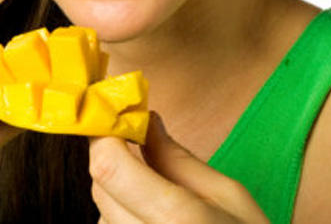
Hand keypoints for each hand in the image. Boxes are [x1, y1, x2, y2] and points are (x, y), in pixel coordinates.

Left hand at [90, 112, 268, 222]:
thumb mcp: (230, 197)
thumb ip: (180, 159)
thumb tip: (146, 121)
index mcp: (175, 220)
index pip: (109, 167)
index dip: (105, 135)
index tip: (116, 116)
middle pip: (100, 186)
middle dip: (113, 158)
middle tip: (137, 145)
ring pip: (102, 211)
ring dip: (117, 192)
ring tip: (154, 194)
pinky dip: (121, 216)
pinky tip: (151, 218)